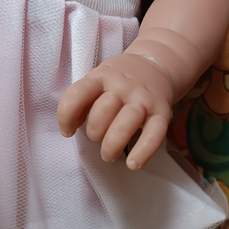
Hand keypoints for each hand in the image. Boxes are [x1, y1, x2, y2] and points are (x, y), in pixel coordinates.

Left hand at [57, 53, 173, 169]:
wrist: (156, 64)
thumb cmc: (119, 80)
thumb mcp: (98, 79)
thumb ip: (83, 99)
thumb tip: (71, 127)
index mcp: (101, 77)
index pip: (77, 95)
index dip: (66, 117)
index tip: (68, 131)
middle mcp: (122, 86)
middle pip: (102, 113)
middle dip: (94, 133)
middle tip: (98, 136)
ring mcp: (143, 99)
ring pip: (125, 125)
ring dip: (112, 146)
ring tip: (109, 155)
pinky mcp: (162, 112)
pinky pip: (154, 135)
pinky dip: (143, 152)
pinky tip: (133, 164)